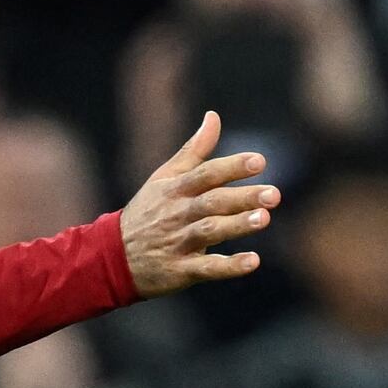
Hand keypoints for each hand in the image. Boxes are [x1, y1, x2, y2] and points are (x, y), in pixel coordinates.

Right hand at [118, 110, 275, 295]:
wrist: (113, 256)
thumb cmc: (147, 212)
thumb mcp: (163, 177)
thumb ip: (193, 150)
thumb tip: (214, 116)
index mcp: (175, 189)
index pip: (206, 174)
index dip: (232, 167)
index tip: (260, 161)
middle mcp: (177, 214)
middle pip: (212, 202)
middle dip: (242, 197)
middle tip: (274, 194)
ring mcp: (178, 242)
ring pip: (209, 232)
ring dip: (237, 225)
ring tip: (264, 219)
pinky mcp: (180, 270)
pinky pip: (206, 268)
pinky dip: (229, 266)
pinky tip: (253, 261)